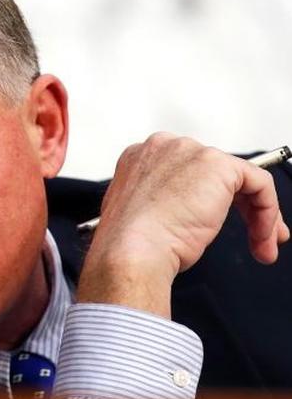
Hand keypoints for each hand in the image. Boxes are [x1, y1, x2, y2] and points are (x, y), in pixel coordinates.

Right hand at [77, 133, 289, 316]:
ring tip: (260, 243)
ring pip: (241, 179)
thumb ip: (161, 204)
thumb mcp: (142, 216)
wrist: (133, 250)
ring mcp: (191, 153)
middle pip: (216, 173)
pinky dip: (267, 211)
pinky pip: (259, 183)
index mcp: (140, 159)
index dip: (206, 198)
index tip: (214, 221)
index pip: (186, 171)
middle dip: (238, 207)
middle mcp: (164, 148)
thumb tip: (187, 216)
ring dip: (257, 214)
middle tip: (253, 235)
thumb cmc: (131, 243)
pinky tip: (262, 235)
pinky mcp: (219, 165)